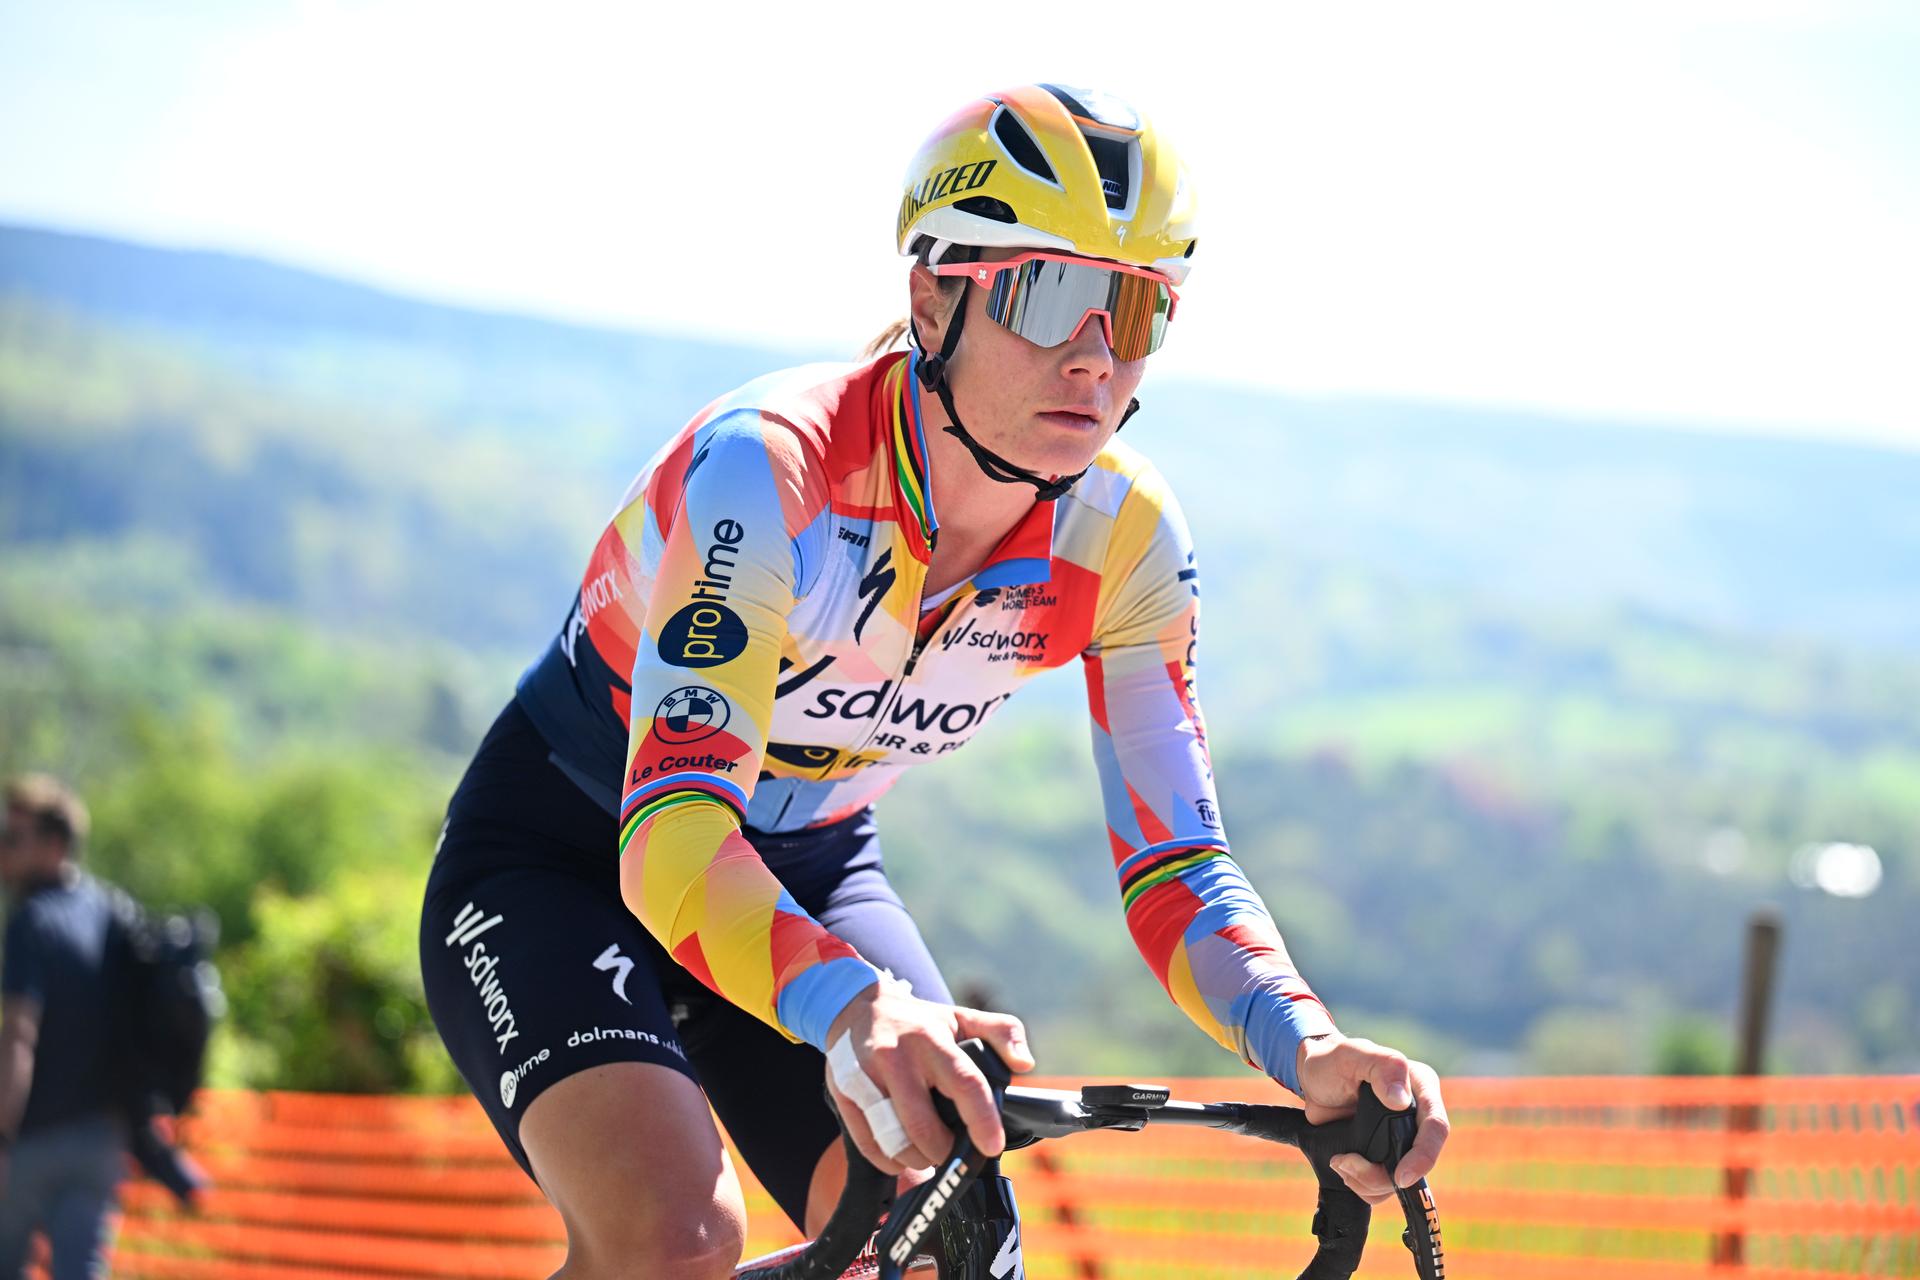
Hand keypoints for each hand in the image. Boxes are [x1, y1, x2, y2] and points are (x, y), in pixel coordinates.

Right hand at [823, 983, 1033, 1174]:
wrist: (856, 1007)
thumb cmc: (918, 1021)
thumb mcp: (961, 1017)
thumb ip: (1002, 1032)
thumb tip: (1025, 1063)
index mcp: (930, 1039)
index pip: (964, 1083)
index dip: (981, 1120)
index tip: (992, 1146)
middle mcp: (895, 1057)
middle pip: (923, 1126)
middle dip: (944, 1152)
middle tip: (954, 1154)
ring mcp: (864, 1077)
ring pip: (893, 1141)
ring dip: (916, 1160)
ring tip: (927, 1155)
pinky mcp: (843, 1094)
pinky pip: (867, 1144)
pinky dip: (888, 1161)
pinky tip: (900, 1154)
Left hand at [1294, 1033, 1448, 1203]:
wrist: (1312, 1078)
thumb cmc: (1333, 1061)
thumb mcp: (1353, 1055)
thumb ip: (1382, 1067)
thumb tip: (1400, 1099)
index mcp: (1420, 1088)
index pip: (1436, 1126)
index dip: (1424, 1155)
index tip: (1401, 1175)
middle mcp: (1415, 1117)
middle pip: (1419, 1162)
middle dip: (1386, 1175)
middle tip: (1348, 1163)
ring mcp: (1399, 1139)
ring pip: (1399, 1180)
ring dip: (1368, 1181)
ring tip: (1340, 1161)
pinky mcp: (1382, 1155)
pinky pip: (1382, 1187)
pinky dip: (1362, 1186)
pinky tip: (1343, 1165)